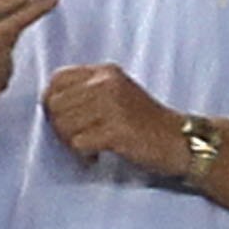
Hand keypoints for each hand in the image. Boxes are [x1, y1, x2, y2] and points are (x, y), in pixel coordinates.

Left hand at [41, 60, 185, 174]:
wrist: (180, 141)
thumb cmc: (144, 123)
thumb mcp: (116, 94)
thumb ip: (86, 92)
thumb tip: (48, 104)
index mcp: (104, 72)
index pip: (56, 80)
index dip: (52, 104)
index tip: (66, 121)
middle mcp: (107, 83)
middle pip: (55, 105)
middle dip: (60, 128)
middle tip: (79, 140)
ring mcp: (113, 105)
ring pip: (64, 126)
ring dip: (72, 144)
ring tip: (91, 148)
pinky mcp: (117, 130)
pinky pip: (79, 143)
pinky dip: (85, 155)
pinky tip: (98, 156)